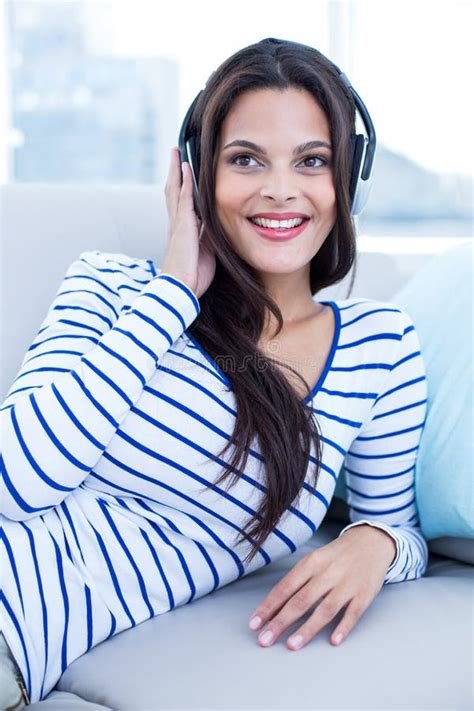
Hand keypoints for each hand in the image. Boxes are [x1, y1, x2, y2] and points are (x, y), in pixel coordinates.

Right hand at [162, 146, 216, 298]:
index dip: (181, 187)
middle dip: (174, 172)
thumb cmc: (193, 277)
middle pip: (173, 191)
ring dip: (176, 170)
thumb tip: (221, 228)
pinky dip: (183, 182)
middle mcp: (177, 224)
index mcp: (183, 231)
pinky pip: (182, 199)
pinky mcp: (181, 226)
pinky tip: (185, 168)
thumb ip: (211, 238)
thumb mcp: (207, 253)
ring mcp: (178, 224)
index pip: (181, 203)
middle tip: (174, 154)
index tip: (183, 172)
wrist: (180, 289)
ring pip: (174, 190)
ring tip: (176, 153)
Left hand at [248, 524, 396, 650]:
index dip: (269, 606)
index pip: (285, 587)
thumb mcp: (314, 560)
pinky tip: (333, 640)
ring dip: (307, 628)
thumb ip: (297, 581)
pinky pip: (353, 613)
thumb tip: (274, 607)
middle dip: (281, 622)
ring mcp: (347, 584)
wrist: (370, 542)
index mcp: (311, 562)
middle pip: (301, 600)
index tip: (254, 624)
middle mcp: (327, 573)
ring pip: (325, 609)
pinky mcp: (365, 594)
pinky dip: (343, 627)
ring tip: (291, 645)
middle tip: (265, 640)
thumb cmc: (336, 556)